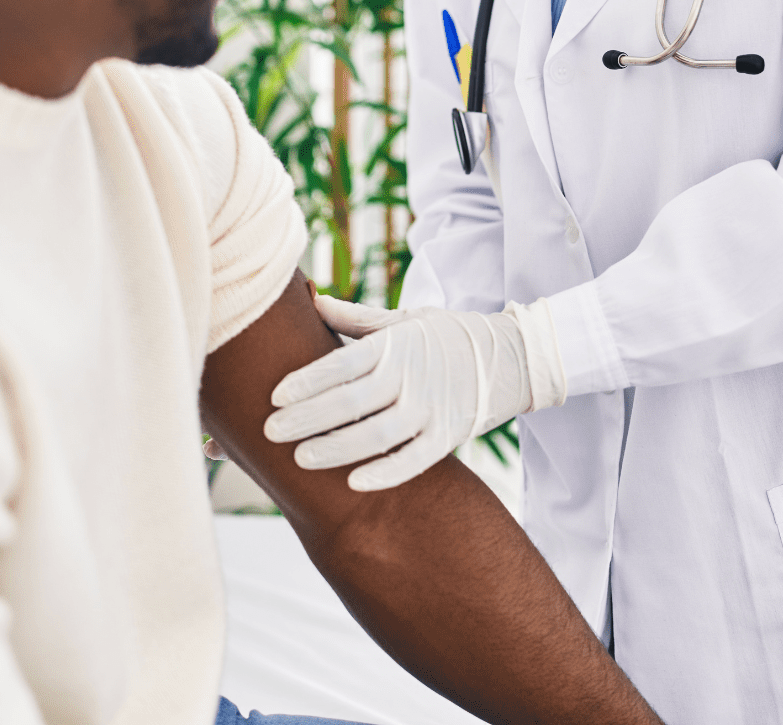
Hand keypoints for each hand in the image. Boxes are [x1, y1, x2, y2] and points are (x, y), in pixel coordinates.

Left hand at [263, 294, 566, 490]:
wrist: (513, 357)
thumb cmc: (446, 336)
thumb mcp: (404, 319)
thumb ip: (355, 318)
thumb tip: (312, 299)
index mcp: (394, 346)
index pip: (341, 364)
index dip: (306, 381)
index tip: (273, 396)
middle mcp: (411, 377)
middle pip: (350, 402)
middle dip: (306, 418)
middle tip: (269, 431)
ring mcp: (432, 408)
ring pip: (376, 435)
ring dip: (336, 448)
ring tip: (299, 458)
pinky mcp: (449, 436)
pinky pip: (414, 460)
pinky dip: (385, 473)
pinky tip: (352, 483)